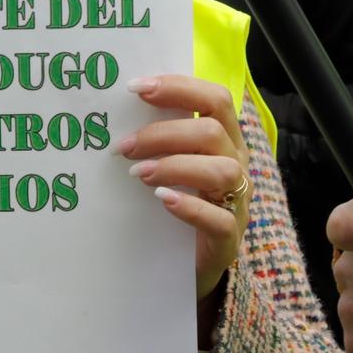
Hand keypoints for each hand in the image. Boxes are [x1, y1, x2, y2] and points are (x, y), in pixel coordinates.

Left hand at [116, 74, 249, 299]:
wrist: (185, 264)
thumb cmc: (174, 204)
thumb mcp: (169, 164)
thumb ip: (157, 139)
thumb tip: (115, 111)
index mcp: (224, 139)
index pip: (214, 99)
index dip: (178, 87)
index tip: (135, 88)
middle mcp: (236, 164)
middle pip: (212, 131)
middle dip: (163, 133)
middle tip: (123, 146)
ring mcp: (237, 201)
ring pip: (222, 170)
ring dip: (175, 165)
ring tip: (139, 173)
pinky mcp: (229, 238)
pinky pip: (219, 219)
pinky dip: (190, 206)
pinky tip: (162, 200)